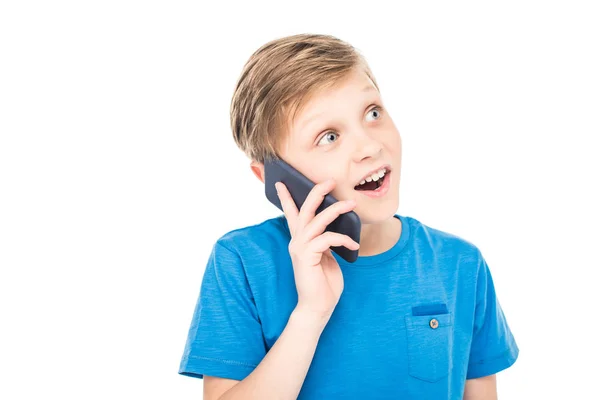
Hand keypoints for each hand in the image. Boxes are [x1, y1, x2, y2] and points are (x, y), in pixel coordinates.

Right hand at [275, 178, 359, 323]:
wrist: (318, 307)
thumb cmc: (323, 283)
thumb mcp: (326, 257)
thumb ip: (325, 241)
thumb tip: (335, 227)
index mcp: (300, 241)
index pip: (291, 215)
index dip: (286, 198)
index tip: (281, 182)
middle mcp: (297, 242)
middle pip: (304, 210)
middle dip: (316, 193)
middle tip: (329, 181)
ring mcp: (300, 248)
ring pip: (317, 221)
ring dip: (336, 210)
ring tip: (351, 204)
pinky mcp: (307, 256)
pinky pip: (327, 239)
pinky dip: (342, 239)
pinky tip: (353, 245)